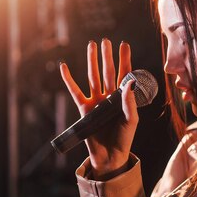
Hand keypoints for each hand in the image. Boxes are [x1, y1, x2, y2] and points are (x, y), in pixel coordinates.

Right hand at [59, 39, 137, 179]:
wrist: (110, 156)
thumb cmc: (124, 138)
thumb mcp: (131, 120)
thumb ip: (130, 102)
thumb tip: (129, 83)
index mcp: (123, 97)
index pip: (124, 74)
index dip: (124, 59)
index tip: (124, 44)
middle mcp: (109, 96)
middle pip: (107, 71)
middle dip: (107, 56)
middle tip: (105, 40)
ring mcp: (96, 101)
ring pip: (92, 77)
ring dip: (92, 61)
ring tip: (91, 45)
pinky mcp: (84, 109)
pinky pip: (75, 91)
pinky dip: (69, 79)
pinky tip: (64, 67)